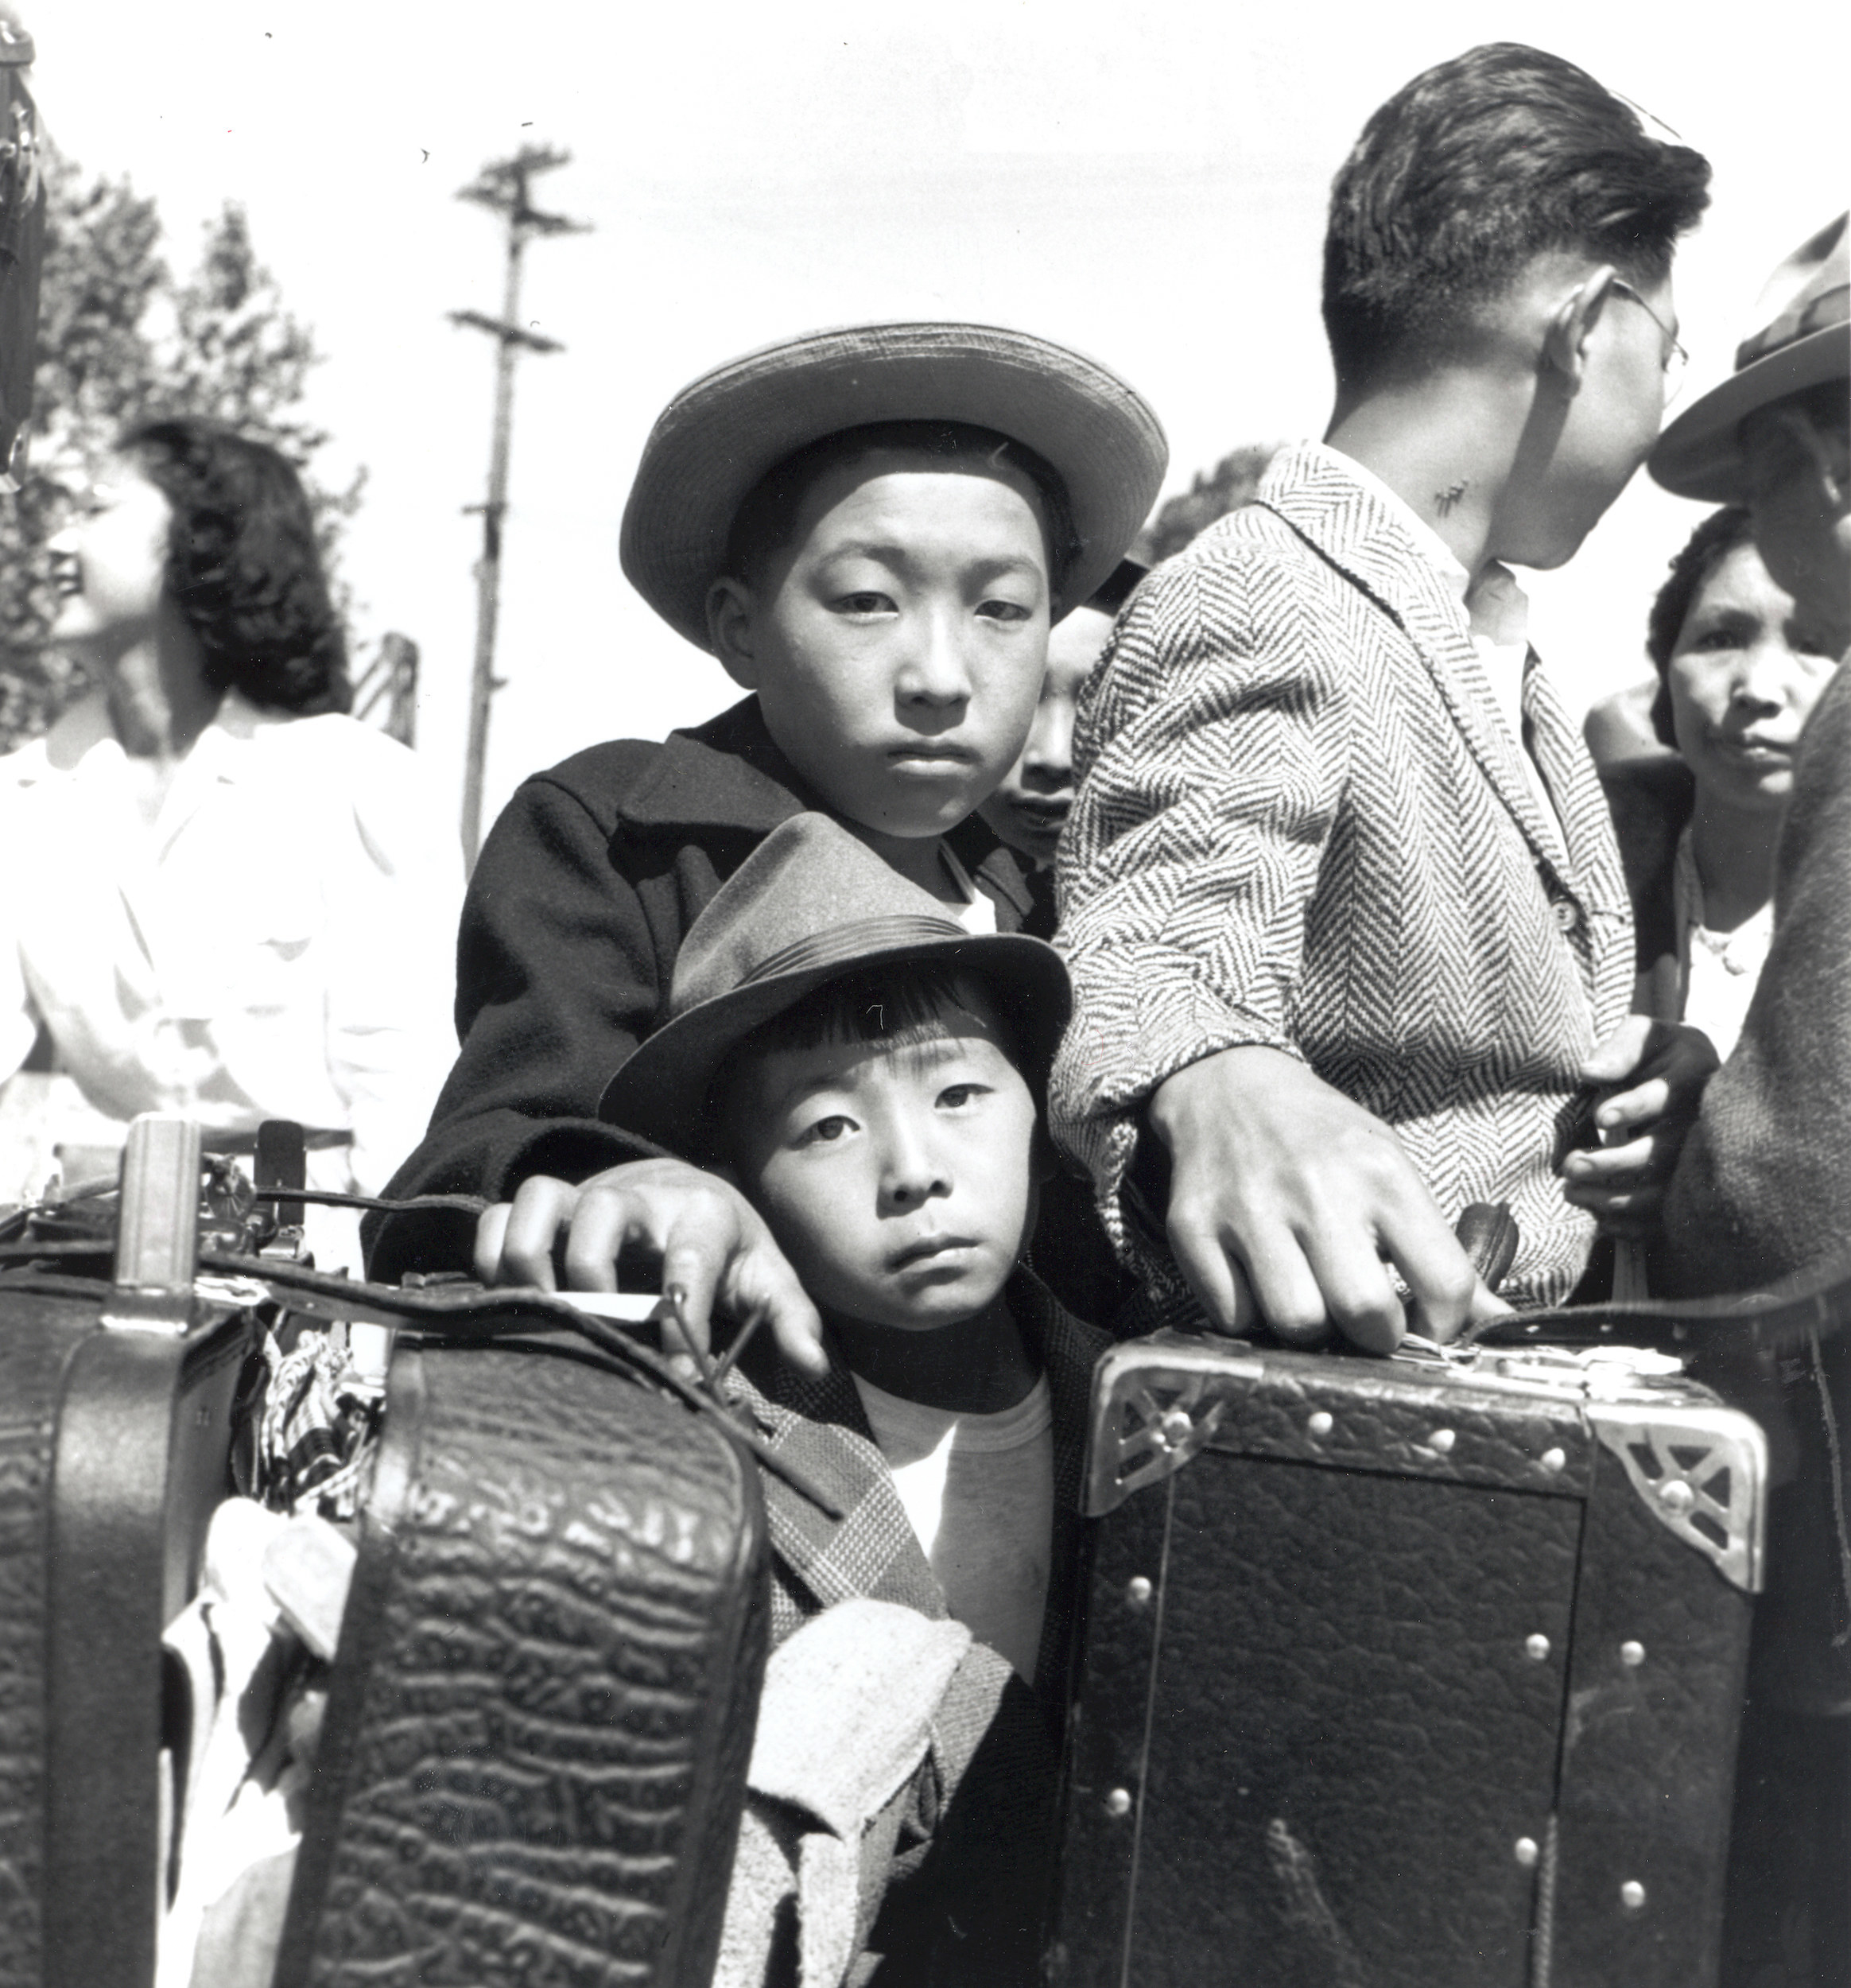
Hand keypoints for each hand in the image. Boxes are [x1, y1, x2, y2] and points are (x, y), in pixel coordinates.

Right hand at [473, 1158, 826, 1376]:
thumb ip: (790, 1318)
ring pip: (540, 1199)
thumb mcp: (766, 1276)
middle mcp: (640, 1199)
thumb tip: (812, 1364)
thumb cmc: (727, 1246)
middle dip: (592, 1268)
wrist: (689, 1190)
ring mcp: (585, 1199)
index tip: (676, 1370)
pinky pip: (498, 1215)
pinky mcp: (547, 1211)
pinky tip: (509, 1303)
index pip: (690, 1256)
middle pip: (603, 1210)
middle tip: (594, 1324)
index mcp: (702, 1214)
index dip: (680, 1314)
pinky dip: (491, 1254)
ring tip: (539, 1311)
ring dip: (529, 1254)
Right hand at [1148, 1046, 1503, 1351]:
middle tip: (1363, 1319)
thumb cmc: (1323, 1142)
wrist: (1228, 1088)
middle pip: (1365, 1315)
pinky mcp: (1192, 1227)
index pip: (1444, 1282)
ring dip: (1308, 1327)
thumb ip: (1440, 1253)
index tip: (1427, 1324)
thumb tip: (1497, 1325)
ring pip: (1296, 1324)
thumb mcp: (1391, 1172)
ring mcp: (1249, 1209)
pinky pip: (1232, 1316)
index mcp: (1381, 1174)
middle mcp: (1317, 1189)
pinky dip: (1248, 1315)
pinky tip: (1258, 1281)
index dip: (1445, 1325)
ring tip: (1309, 1297)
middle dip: (1373, 1336)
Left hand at [1562, 1017, 1718, 1234]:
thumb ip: (1620, 1050)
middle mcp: (1703, 1123)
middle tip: (1571, 1165)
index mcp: (1695, 1076)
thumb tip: (1589, 1072)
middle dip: (1614, 1163)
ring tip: (1570, 1191)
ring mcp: (1699, 1159)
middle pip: (1664, 1152)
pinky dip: (1630, 1223)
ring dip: (1614, 1198)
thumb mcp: (1642, 1035)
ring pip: (1663, 1191)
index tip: (1600, 1116)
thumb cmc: (1656, 1053)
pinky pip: (1664, 1216)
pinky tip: (1596, 1216)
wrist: (1686, 1077)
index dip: (1636, 1107)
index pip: (1668, 1096)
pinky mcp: (1688, 1187)